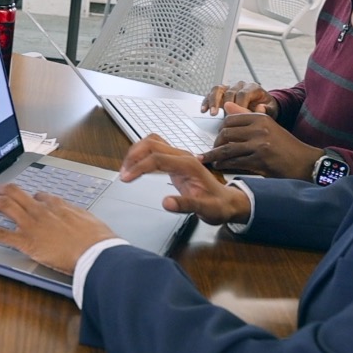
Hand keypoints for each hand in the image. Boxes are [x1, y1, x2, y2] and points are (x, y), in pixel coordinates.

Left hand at [0, 184, 117, 274]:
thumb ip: (76, 213)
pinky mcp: (26, 242)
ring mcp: (31, 224)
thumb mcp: (89, 219)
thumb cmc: (97, 240)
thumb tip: (72, 213)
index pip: (37, 195)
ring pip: (3, 205)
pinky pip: (1, 233)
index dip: (27, 196)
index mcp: (57, 204)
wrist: (96, 253)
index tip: (23, 199)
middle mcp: (40, 210)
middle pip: (14, 192)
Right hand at [120, 134, 251, 224]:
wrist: (228, 202)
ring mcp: (179, 156)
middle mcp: (183, 156)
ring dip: (135, 152)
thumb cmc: (218, 206)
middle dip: (133, 156)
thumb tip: (165, 203)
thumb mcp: (206, 210)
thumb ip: (186, 205)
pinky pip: (154, 149)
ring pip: (152, 142)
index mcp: (189, 165)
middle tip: (124, 174)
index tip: (126, 178)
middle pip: (152, 144)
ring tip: (126, 170)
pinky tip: (136, 166)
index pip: (157, 158)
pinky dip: (141, 154)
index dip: (139, 167)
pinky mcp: (174, 160)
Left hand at [199, 102, 320, 179]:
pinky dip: (223, 164)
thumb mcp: (268, 126)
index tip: (217, 137)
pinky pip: (234, 162)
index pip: (230, 119)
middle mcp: (259, 129)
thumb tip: (227, 105)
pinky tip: (219, 166)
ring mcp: (259, 145)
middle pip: (225, 133)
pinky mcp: (259, 161)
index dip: (220, 129)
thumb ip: (246, 116)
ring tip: (207, 160)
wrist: (305, 162)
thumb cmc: (285, 145)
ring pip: (227, 149)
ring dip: (214, 156)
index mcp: (261, 118)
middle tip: (212, 150)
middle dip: (215, 143)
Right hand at [202, 81, 278, 117]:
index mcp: (253, 87)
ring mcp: (229, 88)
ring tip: (212, 113)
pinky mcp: (221, 93)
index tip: (238, 116)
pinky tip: (204, 110)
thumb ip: (267, 110)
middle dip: (227, 106)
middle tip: (226, 119)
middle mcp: (240, 85)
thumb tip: (260, 108)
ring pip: (218, 90)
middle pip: (230, 92)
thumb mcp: (271, 110)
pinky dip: (207, 101)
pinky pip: (211, 93)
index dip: (239, 105)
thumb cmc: (266, 108)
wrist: (261, 106)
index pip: (243, 93)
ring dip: (214, 102)